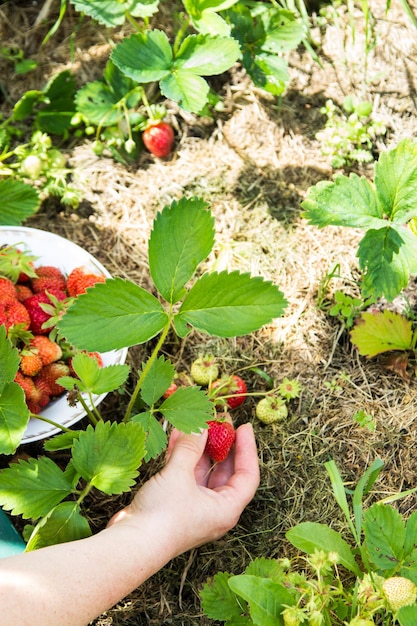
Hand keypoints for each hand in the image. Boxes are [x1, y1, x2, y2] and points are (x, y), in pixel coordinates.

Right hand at [109, 422, 259, 556]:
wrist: (131, 544)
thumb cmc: (163, 517)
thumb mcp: (179, 475)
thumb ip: (191, 447)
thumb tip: (201, 426)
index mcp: (226, 509)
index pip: (247, 475)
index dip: (247, 449)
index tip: (243, 427)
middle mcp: (214, 510)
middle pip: (225, 472)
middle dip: (222, 445)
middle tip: (220, 422)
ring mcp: (194, 507)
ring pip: (203, 472)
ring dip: (199, 448)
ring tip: (197, 424)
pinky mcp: (176, 504)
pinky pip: (185, 475)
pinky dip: (183, 457)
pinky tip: (177, 437)